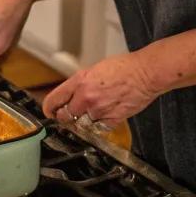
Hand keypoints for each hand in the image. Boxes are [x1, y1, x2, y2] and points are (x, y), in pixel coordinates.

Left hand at [42, 51, 160, 128]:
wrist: (146, 73)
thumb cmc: (125, 67)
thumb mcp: (95, 69)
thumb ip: (82, 83)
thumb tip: (73, 94)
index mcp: (80, 81)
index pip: (55, 99)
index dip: (49, 108)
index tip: (49, 112)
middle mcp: (86, 97)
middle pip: (66, 116)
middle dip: (67, 116)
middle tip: (71, 114)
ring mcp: (99, 110)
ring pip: (83, 124)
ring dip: (86, 120)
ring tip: (97, 110)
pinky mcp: (112, 119)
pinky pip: (99, 128)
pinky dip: (101, 124)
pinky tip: (107, 114)